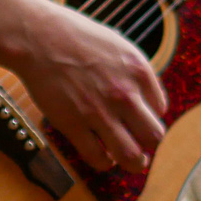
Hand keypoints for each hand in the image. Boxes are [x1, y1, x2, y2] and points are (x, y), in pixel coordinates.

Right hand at [8, 0, 168, 172]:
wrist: (40, 36)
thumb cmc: (77, 39)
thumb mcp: (119, 47)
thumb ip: (136, 74)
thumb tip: (148, 101)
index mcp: (139, 70)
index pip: (160, 108)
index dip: (150, 116)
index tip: (138, 118)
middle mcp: (124, 93)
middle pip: (154, 136)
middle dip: (149, 145)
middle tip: (142, 146)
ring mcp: (99, 111)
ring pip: (131, 156)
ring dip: (135, 163)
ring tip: (132, 162)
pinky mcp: (73, 124)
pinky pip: (97, 157)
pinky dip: (105, 163)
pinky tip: (104, 157)